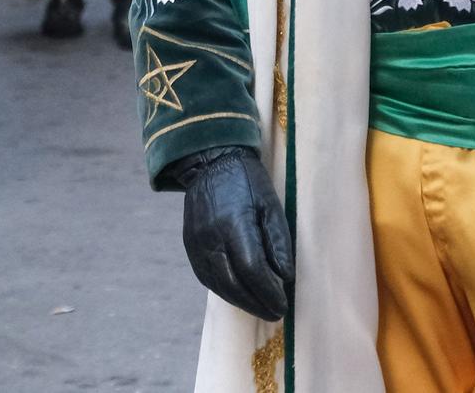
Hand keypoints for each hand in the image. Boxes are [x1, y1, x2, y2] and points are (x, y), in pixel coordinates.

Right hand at [170, 146, 292, 321]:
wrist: (209, 161)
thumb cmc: (247, 181)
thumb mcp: (271, 204)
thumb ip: (278, 241)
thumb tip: (285, 277)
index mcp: (234, 223)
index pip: (252, 270)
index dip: (268, 292)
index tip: (283, 304)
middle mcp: (211, 237)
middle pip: (233, 284)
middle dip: (256, 304)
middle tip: (275, 313)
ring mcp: (196, 242)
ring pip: (218, 285)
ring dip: (241, 301)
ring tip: (261, 308)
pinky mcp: (189, 245)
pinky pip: (206, 277)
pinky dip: (225, 291)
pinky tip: (240, 295)